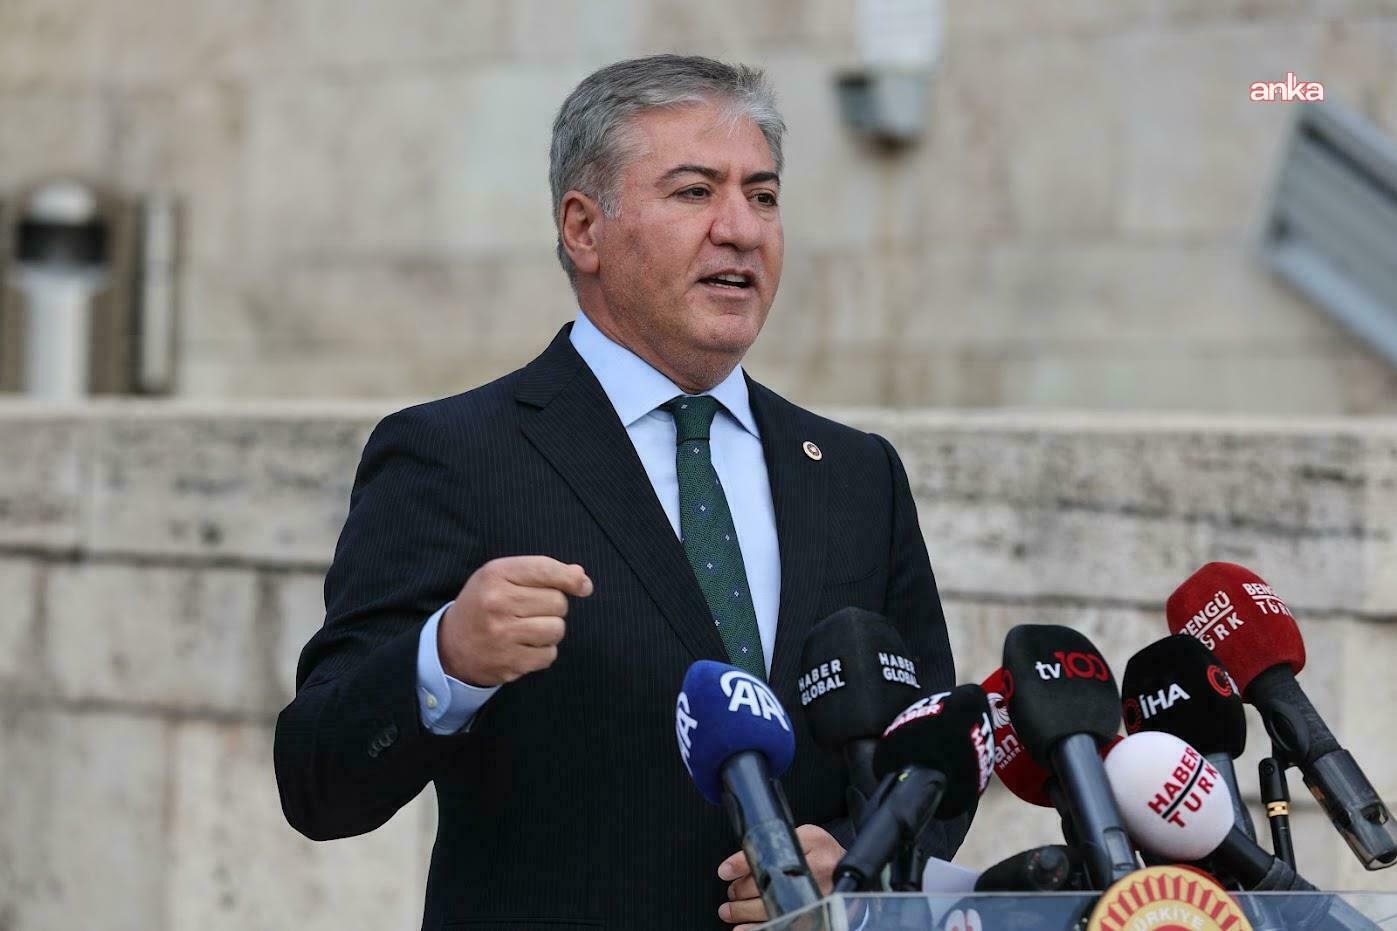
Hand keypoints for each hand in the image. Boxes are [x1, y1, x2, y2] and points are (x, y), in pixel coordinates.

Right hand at [439, 556, 591, 686]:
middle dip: (553, 606)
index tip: (583, 586)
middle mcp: (497, 603)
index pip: (546, 569)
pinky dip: (543, 652)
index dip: (571, 578)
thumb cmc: (485, 604)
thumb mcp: (503, 577)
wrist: (451, 645)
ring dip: (550, 630)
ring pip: (557, 629)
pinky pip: (549, 655)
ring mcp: (502, 635)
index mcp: (495, 574)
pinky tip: (524, 646)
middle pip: (558, 602)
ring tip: (528, 628)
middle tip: (531, 610)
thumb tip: (581, 579)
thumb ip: (542, 572)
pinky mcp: (508, 662)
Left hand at [716, 824, 844, 928]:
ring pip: (768, 907)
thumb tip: (743, 857)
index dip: (741, 864)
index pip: (769, 854)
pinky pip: (779, 924)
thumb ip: (780, 841)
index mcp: (810, 845)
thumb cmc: (826, 855)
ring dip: (742, 911)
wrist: (853, 877)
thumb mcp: (808, 837)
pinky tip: (744, 928)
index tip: (725, 871)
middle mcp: (813, 872)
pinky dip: (757, 929)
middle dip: (740, 891)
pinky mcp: (811, 915)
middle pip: (765, 884)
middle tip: (731, 892)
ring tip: (730, 911)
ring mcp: (813, 897)